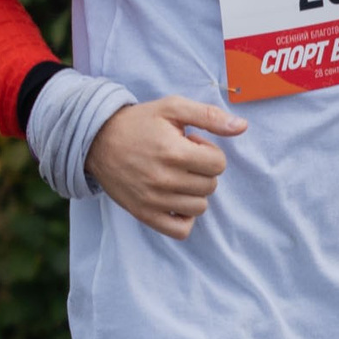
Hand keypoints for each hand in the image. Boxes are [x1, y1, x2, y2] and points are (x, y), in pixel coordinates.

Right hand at [85, 97, 245, 240]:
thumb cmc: (139, 122)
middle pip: (211, 186)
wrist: (96, 140)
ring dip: (195, 192)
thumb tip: (242, 127)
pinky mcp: (144, 214)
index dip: (209, 152)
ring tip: (176, 176)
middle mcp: (164, 180)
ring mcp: (153, 200)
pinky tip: (176, 200)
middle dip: (203, 171)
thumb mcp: (173, 108)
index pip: (219, 164)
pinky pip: (180, 230)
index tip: (191, 145)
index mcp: (174, 152)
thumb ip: (210, 116)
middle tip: (181, 159)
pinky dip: (184, 218)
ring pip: (199, 207)